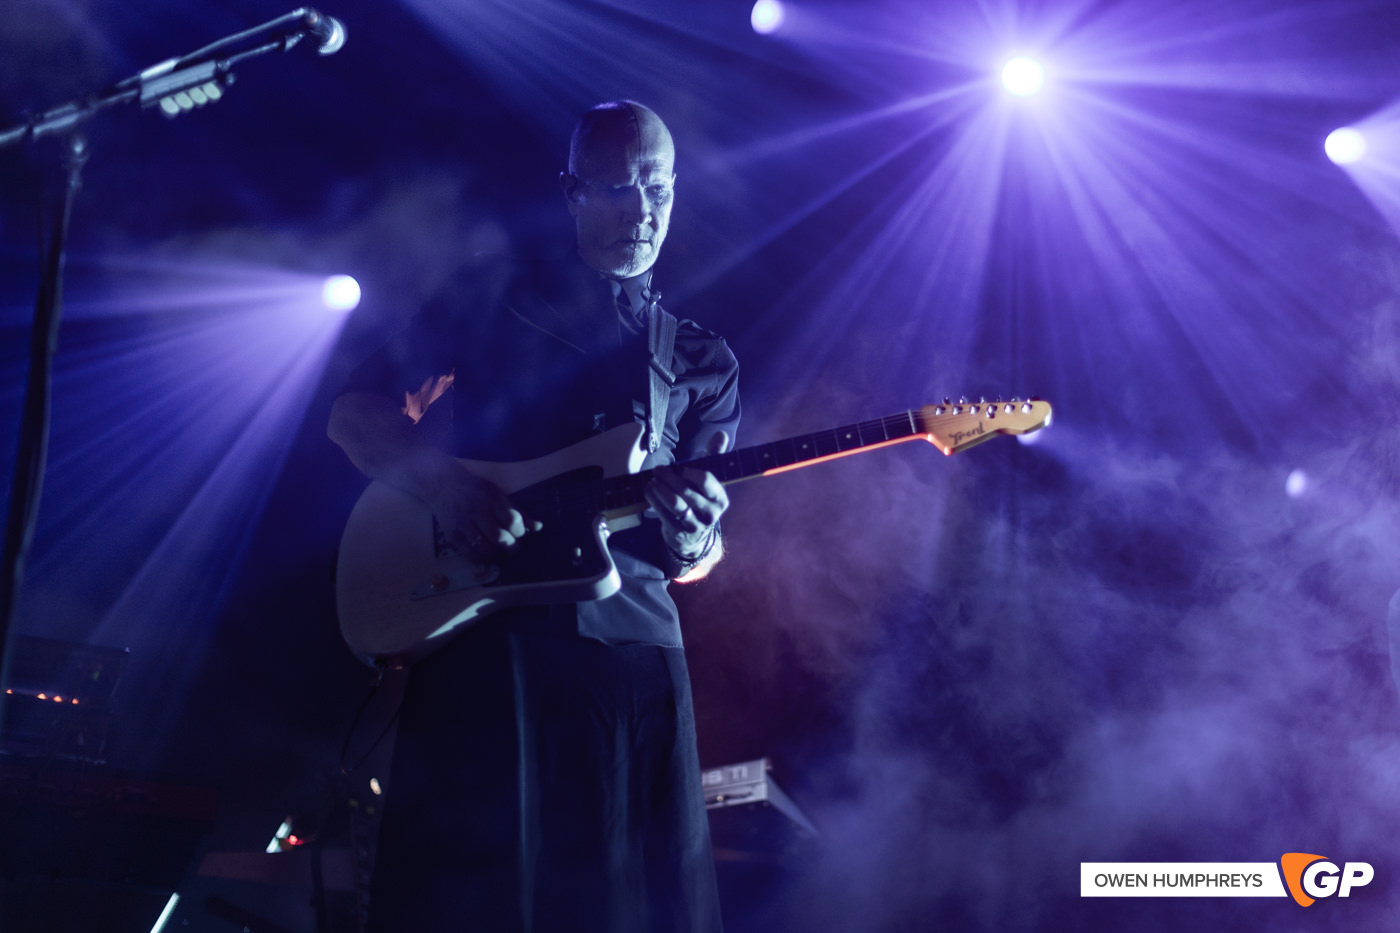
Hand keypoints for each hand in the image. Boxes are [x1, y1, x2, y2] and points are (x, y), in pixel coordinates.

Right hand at [420, 458, 539, 562]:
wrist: (443, 485)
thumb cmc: (476, 490)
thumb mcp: (499, 494)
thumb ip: (518, 511)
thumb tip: (538, 528)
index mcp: (492, 499)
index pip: (513, 521)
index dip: (520, 532)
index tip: (520, 533)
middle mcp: (478, 511)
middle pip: (500, 537)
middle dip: (512, 546)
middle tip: (514, 547)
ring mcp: (464, 524)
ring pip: (485, 548)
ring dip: (497, 553)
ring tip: (499, 549)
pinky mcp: (453, 535)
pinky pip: (469, 554)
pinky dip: (481, 558)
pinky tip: (485, 554)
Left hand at [645, 432, 728, 560]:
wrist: (693, 536)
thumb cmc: (700, 498)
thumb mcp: (709, 479)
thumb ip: (714, 456)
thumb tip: (721, 434)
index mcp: (720, 499)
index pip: (707, 480)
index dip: (692, 472)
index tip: (683, 468)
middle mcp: (711, 514)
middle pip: (686, 491)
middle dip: (669, 477)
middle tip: (658, 469)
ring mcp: (694, 525)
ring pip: (674, 503)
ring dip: (660, 488)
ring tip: (653, 479)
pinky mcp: (678, 532)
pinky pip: (662, 512)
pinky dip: (653, 499)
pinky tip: (650, 490)